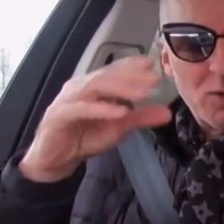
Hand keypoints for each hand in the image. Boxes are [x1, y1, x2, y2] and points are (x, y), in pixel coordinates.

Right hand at [19, 56, 171, 182]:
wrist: (56, 159)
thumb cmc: (85, 137)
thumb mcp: (118, 127)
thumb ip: (140, 117)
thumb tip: (167, 112)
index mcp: (93, 86)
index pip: (113, 70)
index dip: (131, 65)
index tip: (152, 63)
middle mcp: (79, 88)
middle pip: (106, 76)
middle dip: (132, 76)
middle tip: (154, 80)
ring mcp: (68, 100)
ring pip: (95, 87)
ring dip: (121, 89)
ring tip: (143, 94)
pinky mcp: (59, 116)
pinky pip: (82, 109)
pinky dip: (103, 108)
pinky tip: (121, 111)